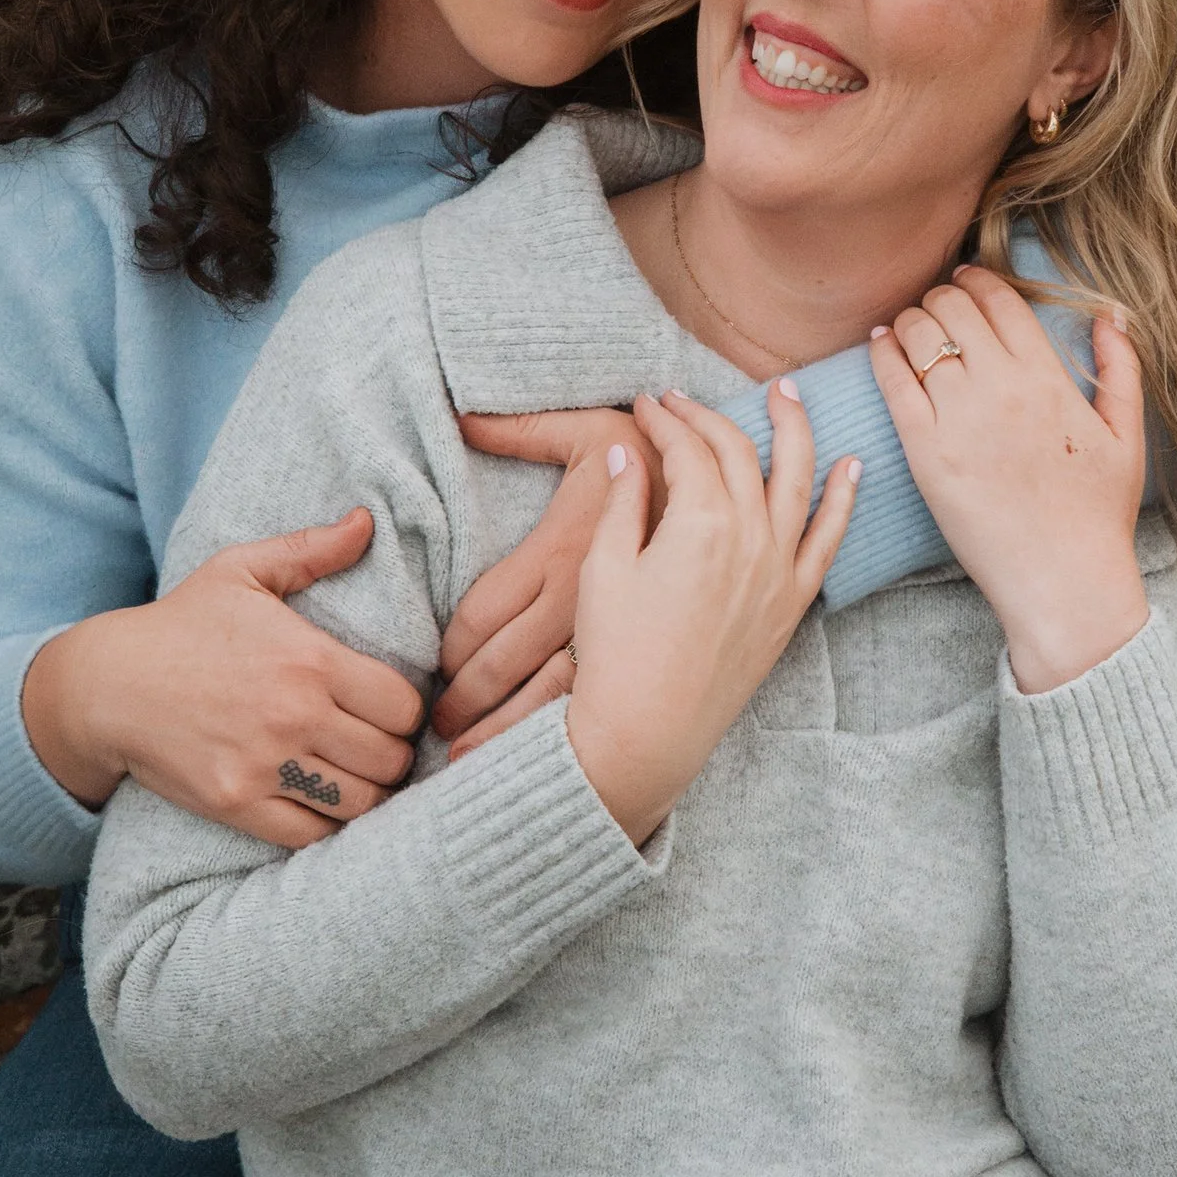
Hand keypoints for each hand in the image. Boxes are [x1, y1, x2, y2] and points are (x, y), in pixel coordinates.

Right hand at [21, 513, 425, 846]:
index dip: (407, 713)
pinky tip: (321, 804)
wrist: (106, 684)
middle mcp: (294, 715)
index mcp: (309, 659)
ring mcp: (265, 764)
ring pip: (360, 804)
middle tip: (378, 749)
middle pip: (390, 760)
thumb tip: (366, 520)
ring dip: (367, 794)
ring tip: (357, 779)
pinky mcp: (236, 803)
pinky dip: (325, 825)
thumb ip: (310, 549)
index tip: (390, 712)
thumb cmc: (180, 624)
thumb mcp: (241, 570)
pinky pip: (311, 834)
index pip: (404, 707)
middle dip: (393, 756)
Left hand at [436, 410, 664, 755]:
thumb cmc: (653, 455)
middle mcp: (578, 601)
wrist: (741, 489)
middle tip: (434, 727)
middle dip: (464, 703)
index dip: (451, 650)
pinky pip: (590, 706)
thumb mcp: (586, 431)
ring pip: (541, 702)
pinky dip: (556, 739)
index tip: (437, 668)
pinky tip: (537, 762)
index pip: (480, 615)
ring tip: (467, 760)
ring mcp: (615, 633)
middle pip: (501, 669)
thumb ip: (524, 429)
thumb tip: (460, 415)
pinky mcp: (647, 652)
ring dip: (502, 734)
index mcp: (557, 553)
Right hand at [565, 385, 858, 845]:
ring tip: (786, 392)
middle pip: (737, 453)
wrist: (648, 731)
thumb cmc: (616, 654)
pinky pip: (828, 541)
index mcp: (700, 523)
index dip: (663, 419)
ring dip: (795, 428)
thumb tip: (628, 452)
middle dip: (707, 416)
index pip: (686, 448)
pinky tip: (852, 466)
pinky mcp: (792, 604)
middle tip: (681, 399)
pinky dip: (843, 500)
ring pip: (797, 479)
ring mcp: (778, 571)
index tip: (644, 406)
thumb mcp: (603, 568)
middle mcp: (750, 538)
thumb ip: (623, 502)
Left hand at [869, 270, 1148, 693]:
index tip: (967, 279)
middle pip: (954, 309)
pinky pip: (892, 383)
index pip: (1001, 300)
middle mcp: (1001, 389)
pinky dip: (882, 353)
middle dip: (942, 295)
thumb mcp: (1126, 435)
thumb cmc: (1098, 514)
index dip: (978, 279)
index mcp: (1048, 379)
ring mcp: (959, 420)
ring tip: (910, 325)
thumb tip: (1109, 314)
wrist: (1064, 580)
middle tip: (937, 304)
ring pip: (919, 337)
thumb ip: (1121, 369)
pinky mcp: (925, 453)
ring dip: (911, 318)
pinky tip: (881, 345)